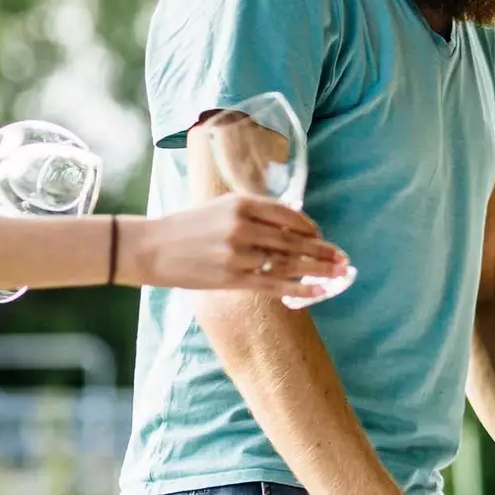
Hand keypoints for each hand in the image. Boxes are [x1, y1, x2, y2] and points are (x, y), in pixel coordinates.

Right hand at [124, 194, 349, 293]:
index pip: (288, 215)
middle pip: (294, 240)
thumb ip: (253, 210)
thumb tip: (292, 219)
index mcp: (241, 203)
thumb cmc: (186, 227)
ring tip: (338, 274)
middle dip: (323, 251)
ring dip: (318, 270)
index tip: (322, 237)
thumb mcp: (219, 206)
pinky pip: (274, 284)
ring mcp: (238, 253)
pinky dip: (299, 288)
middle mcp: (243, 226)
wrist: (150, 248)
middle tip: (344, 259)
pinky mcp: (232, 278)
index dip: (310, 228)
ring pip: (288, 263)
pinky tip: (317, 291)